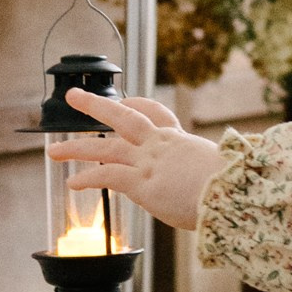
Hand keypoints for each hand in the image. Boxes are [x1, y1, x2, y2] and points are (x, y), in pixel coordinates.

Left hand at [53, 90, 227, 232]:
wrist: (237, 193)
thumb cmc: (237, 186)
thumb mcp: (221, 168)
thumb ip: (209, 169)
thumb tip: (221, 179)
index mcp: (182, 142)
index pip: (157, 116)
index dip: (138, 106)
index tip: (125, 101)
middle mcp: (162, 146)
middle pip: (123, 117)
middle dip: (96, 106)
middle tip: (75, 98)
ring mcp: (150, 162)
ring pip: (105, 146)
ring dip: (76, 146)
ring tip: (54, 149)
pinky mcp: (143, 183)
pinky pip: (107, 176)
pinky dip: (87, 178)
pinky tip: (71, 182)